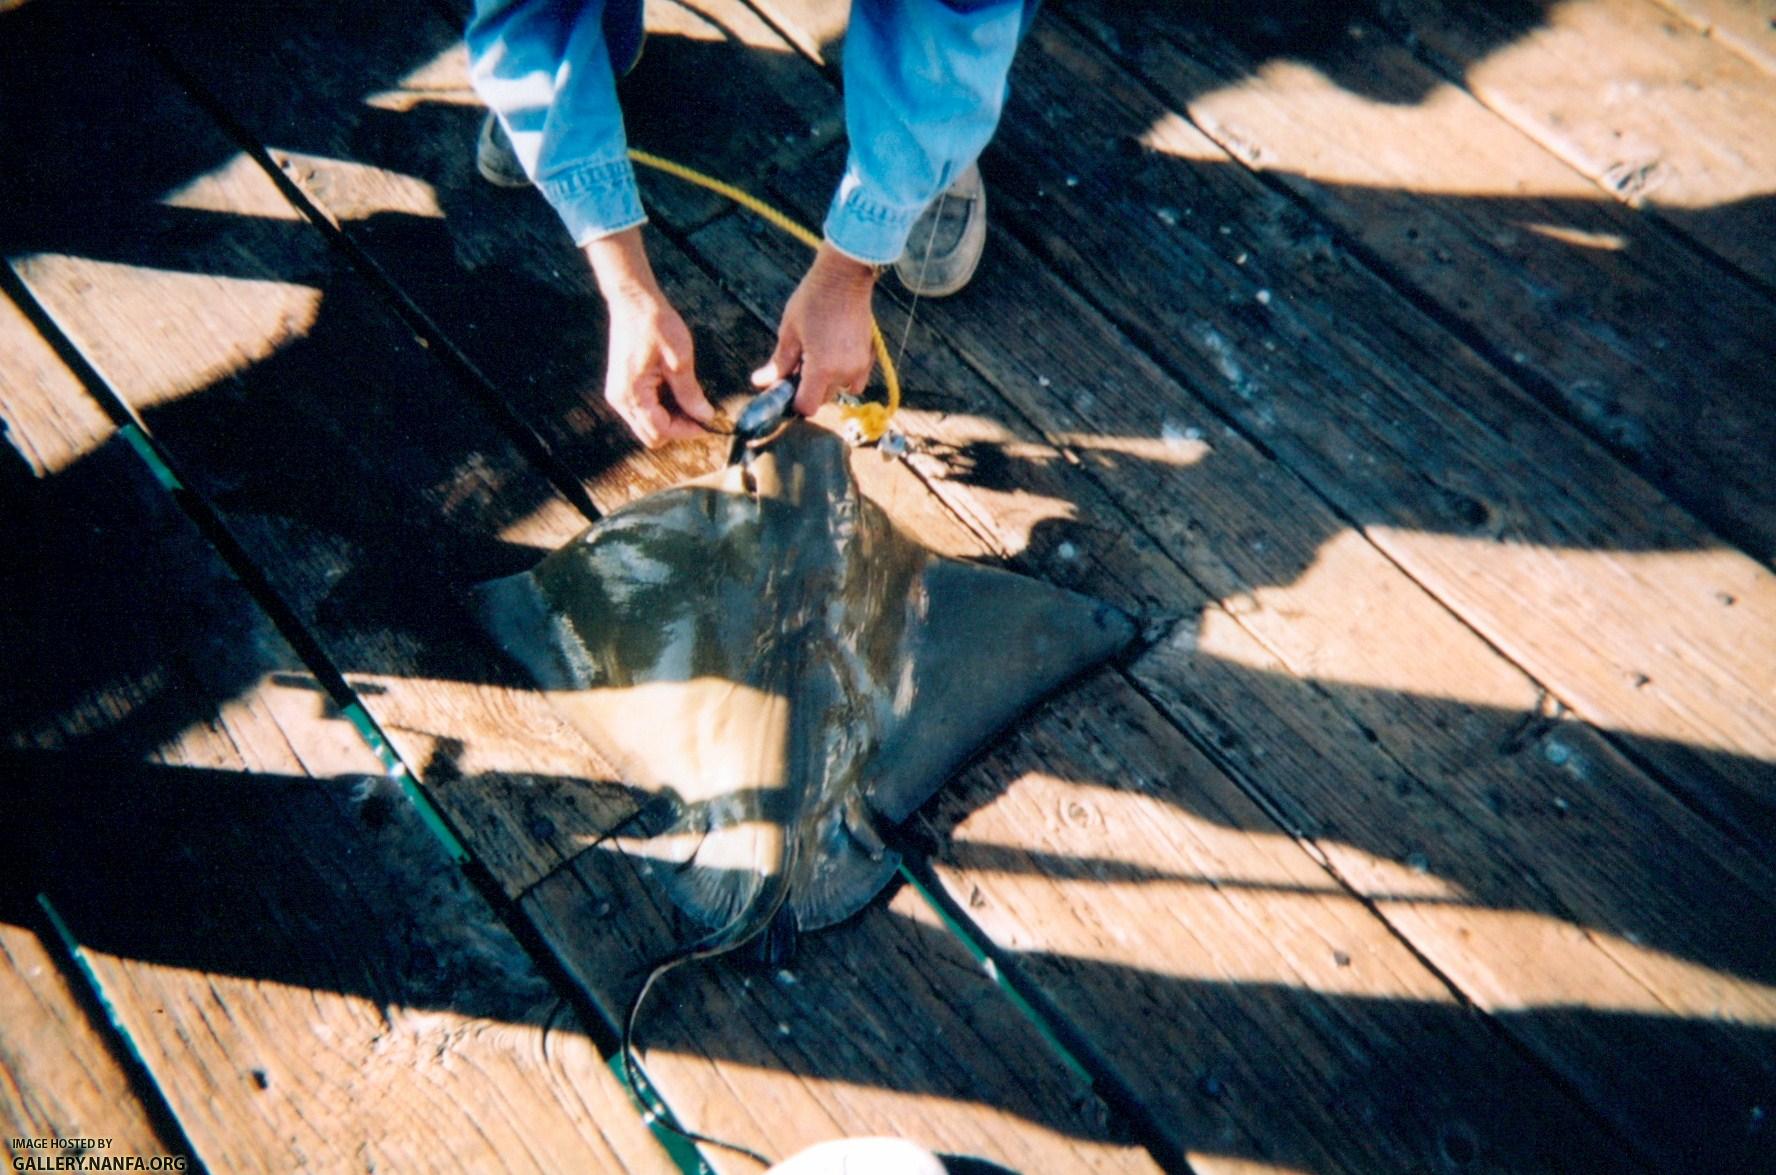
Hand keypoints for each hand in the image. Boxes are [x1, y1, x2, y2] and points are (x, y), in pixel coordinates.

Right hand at [585, 228, 714, 447]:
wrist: (633, 301)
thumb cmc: (656, 324)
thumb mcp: (680, 359)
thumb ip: (690, 392)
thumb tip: (705, 416)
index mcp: (632, 394)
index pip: (661, 431)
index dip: (687, 431)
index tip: (709, 424)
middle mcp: (620, 400)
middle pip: (652, 435)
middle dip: (678, 429)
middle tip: (702, 415)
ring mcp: (619, 394)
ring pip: (647, 425)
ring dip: (670, 420)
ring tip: (692, 402)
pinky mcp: (622, 387)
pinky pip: (643, 411)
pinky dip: (661, 409)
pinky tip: (678, 393)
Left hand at [751, 242, 878, 416]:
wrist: (844, 276)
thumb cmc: (813, 300)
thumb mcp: (789, 332)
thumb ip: (778, 363)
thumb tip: (760, 383)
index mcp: (822, 369)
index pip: (807, 407)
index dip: (793, 402)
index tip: (785, 387)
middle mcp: (844, 373)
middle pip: (823, 399)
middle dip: (809, 389)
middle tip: (797, 364)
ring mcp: (860, 366)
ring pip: (839, 389)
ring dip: (826, 382)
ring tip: (816, 355)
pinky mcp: (869, 356)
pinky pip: (855, 379)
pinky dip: (843, 374)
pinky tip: (833, 352)